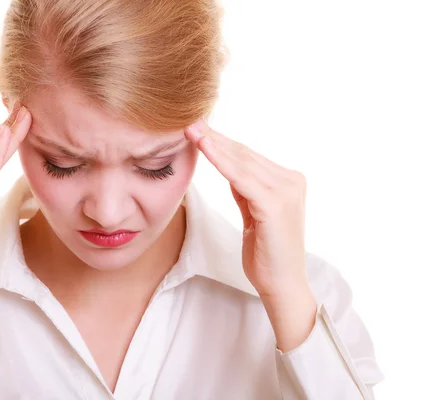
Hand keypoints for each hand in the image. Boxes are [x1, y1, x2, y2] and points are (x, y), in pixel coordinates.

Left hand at [185, 119, 315, 350]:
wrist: (282, 285)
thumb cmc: (267, 253)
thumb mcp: (254, 214)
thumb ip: (246, 190)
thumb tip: (229, 167)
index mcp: (288, 182)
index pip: (249, 157)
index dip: (222, 142)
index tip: (199, 130)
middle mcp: (291, 181)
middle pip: (245, 155)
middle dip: (216, 138)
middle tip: (190, 122)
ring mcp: (286, 191)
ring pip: (242, 162)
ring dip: (215, 145)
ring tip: (192, 130)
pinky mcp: (275, 205)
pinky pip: (242, 178)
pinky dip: (222, 162)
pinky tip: (206, 149)